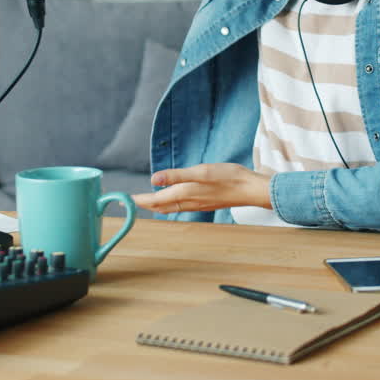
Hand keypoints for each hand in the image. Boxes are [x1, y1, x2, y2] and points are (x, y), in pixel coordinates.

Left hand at [132, 163, 272, 213]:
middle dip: (146, 204)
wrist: (251, 189)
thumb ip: (176, 175)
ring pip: (171, 207)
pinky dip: (170, 204)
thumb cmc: (229, 178)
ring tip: (148, 201)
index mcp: (186, 193)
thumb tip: (154, 179)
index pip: (157, 200)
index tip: (128, 199)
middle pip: (162, 207)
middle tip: (132, 202)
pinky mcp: (205, 202)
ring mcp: (198, 204)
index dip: (142, 199)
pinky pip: (181, 206)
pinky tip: (173, 199)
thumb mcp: (201, 171)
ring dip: (158, 205)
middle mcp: (190, 202)